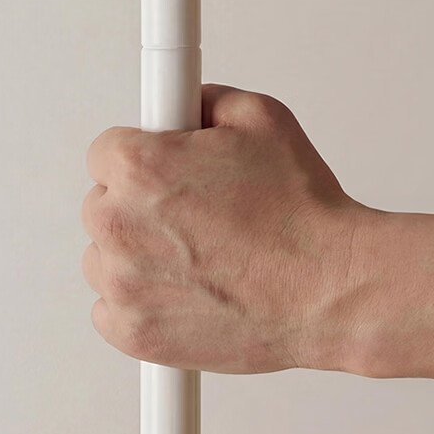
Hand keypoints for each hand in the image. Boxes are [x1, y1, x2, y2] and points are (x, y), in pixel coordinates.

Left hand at [81, 85, 362, 373]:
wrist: (331, 288)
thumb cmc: (301, 212)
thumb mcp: (260, 117)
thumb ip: (206, 100)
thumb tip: (187, 104)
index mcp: (139, 167)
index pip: (104, 151)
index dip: (141, 155)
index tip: (163, 168)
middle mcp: (120, 224)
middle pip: (102, 202)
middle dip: (139, 203)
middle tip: (192, 211)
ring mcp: (122, 284)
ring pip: (104, 256)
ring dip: (137, 253)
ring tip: (197, 252)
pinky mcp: (133, 332)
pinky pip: (110, 309)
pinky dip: (140, 301)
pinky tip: (186, 288)